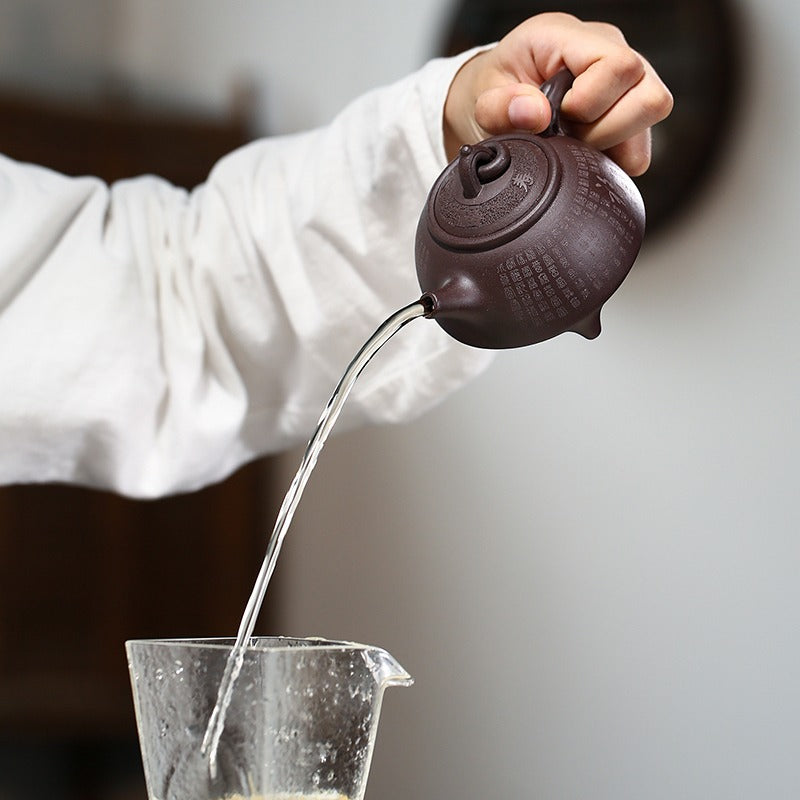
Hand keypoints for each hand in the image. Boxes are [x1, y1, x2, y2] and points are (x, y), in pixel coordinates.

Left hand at [443, 12, 672, 175]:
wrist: (487, 101)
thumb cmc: (491, 93)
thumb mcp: (480, 100)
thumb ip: (499, 108)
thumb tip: (535, 114)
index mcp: (569, 37)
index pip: (619, 65)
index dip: (591, 103)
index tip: (558, 118)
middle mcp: (607, 49)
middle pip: (649, 95)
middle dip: (605, 130)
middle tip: (568, 136)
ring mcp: (624, 79)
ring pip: (653, 114)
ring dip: (614, 143)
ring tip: (576, 143)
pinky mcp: (628, 109)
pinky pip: (641, 144)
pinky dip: (613, 159)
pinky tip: (585, 152)